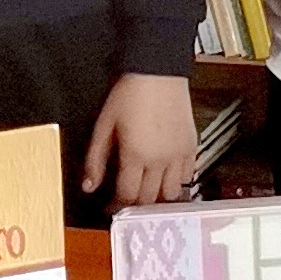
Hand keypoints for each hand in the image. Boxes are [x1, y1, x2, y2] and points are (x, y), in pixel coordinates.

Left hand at [83, 73, 197, 207]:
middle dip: (135, 205)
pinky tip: (165, 178)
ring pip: (172, 193)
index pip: (127, 196)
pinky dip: (177, 183)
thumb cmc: (130, 93)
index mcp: (136, 155)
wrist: (158, 72)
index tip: (110, 207)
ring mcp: (179, 155)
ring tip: (147, 194)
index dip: (116, 207)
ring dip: (158, 198)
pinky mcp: (191, 147)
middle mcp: (160, 160)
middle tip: (125, 202)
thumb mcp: (104, 125)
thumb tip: (89, 185)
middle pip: (149, 199)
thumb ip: (95, 159)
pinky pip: (188, 176)